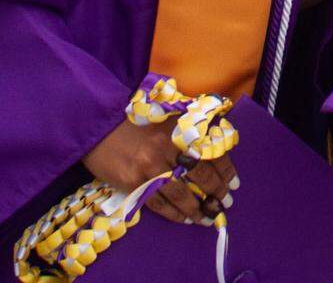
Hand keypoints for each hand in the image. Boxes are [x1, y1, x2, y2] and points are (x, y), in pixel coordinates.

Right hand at [82, 117, 236, 224]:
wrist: (99, 125)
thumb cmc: (136, 118)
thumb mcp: (167, 113)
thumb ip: (189, 124)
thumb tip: (215, 138)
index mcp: (178, 127)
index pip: (211, 151)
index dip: (225, 169)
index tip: (233, 182)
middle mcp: (167, 147)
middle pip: (200, 174)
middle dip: (216, 191)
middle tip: (226, 202)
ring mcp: (150, 167)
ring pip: (181, 194)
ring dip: (198, 209)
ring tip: (208, 217)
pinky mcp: (134, 182)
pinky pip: (159, 204)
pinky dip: (175, 214)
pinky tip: (185, 218)